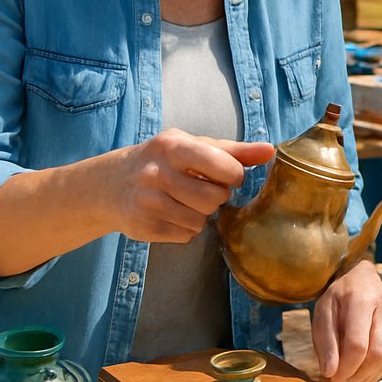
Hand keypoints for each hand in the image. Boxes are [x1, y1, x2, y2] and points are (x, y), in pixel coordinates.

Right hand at [101, 129, 272, 241]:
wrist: (111, 184)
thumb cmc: (163, 161)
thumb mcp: (193, 146)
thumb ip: (233, 151)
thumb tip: (270, 151)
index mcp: (173, 146)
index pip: (224, 167)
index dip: (233, 175)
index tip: (225, 175)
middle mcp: (157, 173)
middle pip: (215, 199)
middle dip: (216, 197)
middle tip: (201, 190)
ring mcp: (147, 202)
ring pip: (201, 220)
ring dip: (200, 214)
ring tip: (184, 201)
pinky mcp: (144, 227)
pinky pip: (186, 235)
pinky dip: (186, 228)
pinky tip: (171, 214)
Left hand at [312, 260, 381, 381]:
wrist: (361, 278)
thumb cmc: (339, 298)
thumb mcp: (322, 315)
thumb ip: (325, 344)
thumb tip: (331, 373)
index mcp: (359, 299)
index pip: (357, 344)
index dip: (346, 368)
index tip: (335, 379)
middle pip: (377, 353)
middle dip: (360, 375)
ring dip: (371, 375)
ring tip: (355, 381)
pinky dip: (381, 367)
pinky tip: (367, 369)